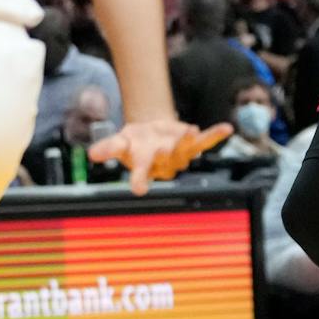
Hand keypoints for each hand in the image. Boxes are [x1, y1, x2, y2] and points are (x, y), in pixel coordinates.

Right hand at [89, 119, 232, 194]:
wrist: (152, 133)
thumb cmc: (135, 143)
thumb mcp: (119, 142)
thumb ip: (108, 148)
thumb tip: (91, 154)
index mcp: (145, 166)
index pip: (141, 175)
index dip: (140, 181)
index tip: (138, 190)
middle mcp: (165, 164)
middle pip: (166, 160)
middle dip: (165, 154)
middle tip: (161, 148)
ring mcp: (181, 154)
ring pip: (186, 150)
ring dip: (188, 141)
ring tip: (189, 131)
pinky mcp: (192, 144)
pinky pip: (207, 142)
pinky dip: (216, 135)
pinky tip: (226, 128)